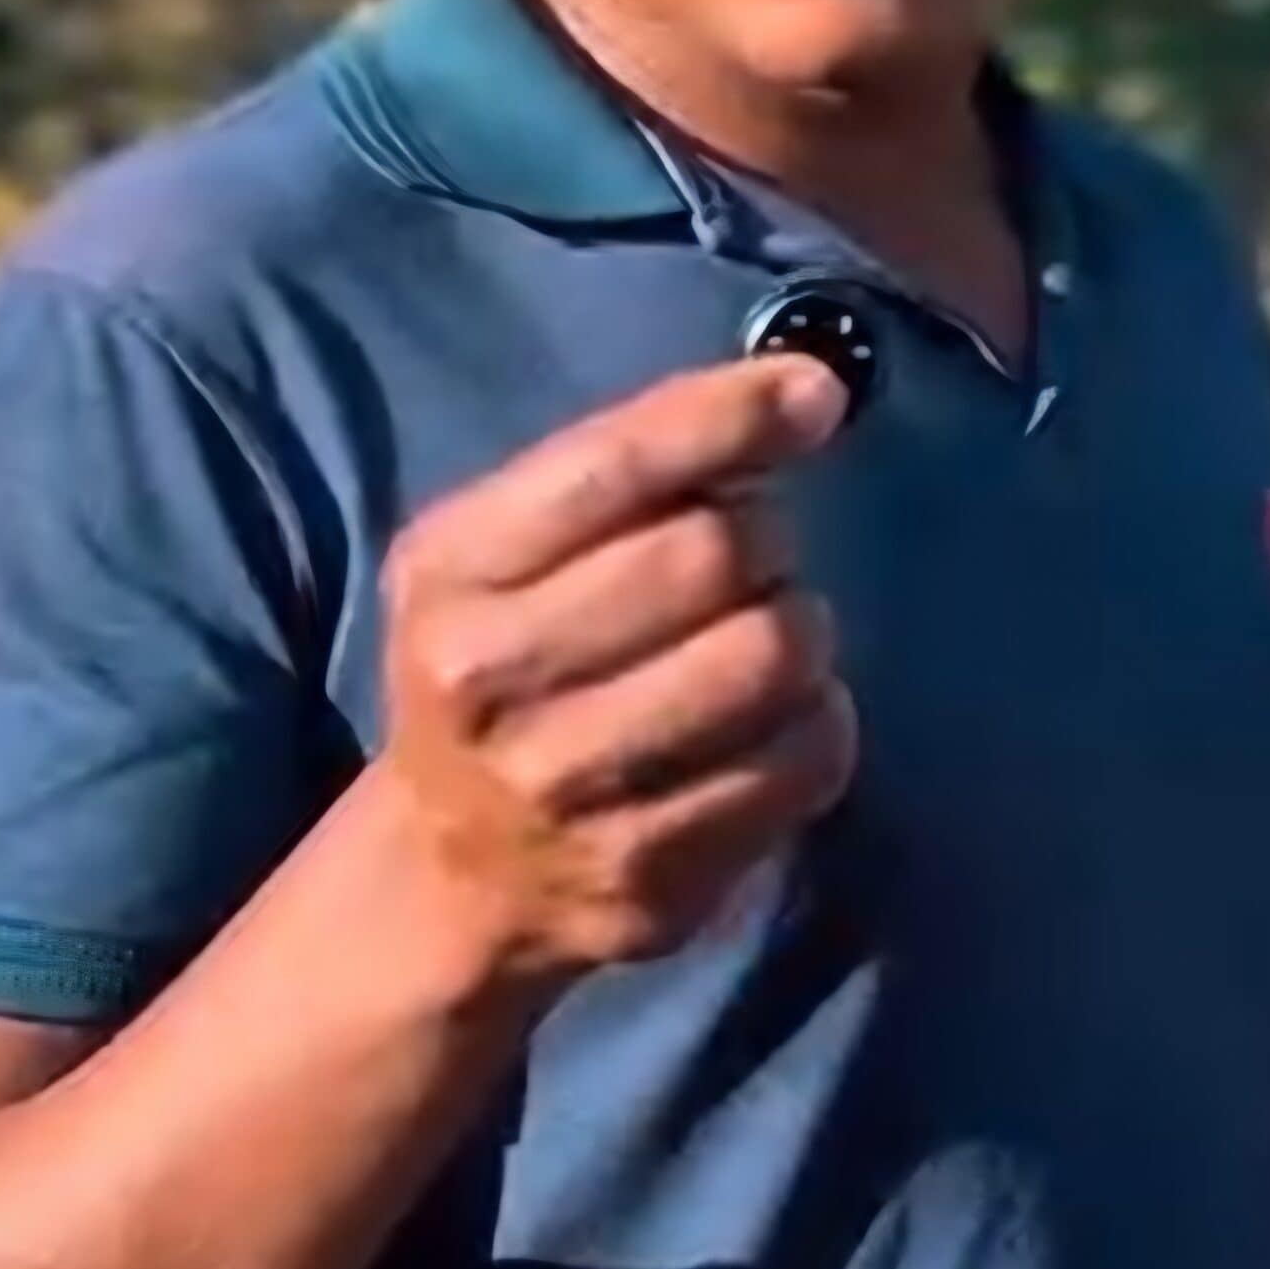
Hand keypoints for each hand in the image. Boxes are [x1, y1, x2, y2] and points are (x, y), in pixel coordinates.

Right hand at [382, 356, 856, 977]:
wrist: (453, 875)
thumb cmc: (500, 664)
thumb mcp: (499, 550)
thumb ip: (622, 467)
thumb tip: (803, 392)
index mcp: (449, 571)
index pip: (610, 465)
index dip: (729, 416)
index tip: (815, 393)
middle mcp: (491, 677)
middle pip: (710, 556)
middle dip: (767, 538)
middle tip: (756, 557)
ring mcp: (570, 788)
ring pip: (771, 657)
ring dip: (802, 629)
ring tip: (768, 639)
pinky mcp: (652, 876)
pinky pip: (805, 762)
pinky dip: (819, 721)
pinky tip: (777, 722)